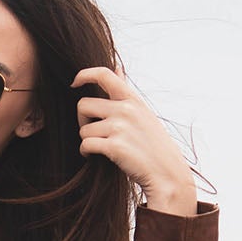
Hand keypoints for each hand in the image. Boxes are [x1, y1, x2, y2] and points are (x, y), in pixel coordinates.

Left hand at [72, 66, 197, 215]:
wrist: (167, 174)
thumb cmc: (153, 145)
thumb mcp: (143, 112)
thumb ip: (125, 92)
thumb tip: (117, 66)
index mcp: (133, 100)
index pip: (104, 75)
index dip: (84, 74)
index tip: (74, 82)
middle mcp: (126, 110)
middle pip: (83, 105)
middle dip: (82, 119)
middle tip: (92, 130)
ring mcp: (120, 128)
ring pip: (83, 129)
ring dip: (87, 140)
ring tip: (102, 147)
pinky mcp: (114, 147)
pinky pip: (85, 144)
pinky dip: (86, 152)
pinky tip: (94, 156)